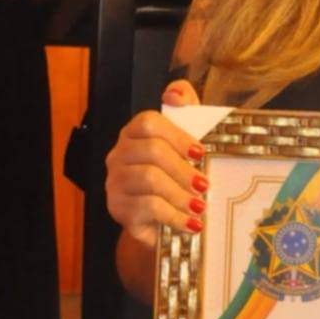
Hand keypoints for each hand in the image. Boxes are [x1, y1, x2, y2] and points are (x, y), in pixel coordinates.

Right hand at [105, 80, 205, 248]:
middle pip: (151, 151)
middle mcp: (118, 155)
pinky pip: (148, 207)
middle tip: (204, 185)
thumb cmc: (174, 179)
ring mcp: (115, 182)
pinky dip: (174, 216)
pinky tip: (190, 224)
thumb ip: (185, 110)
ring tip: (199, 206)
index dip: (177, 135)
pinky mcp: (117, 208)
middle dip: (183, 169)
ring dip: (180, 194)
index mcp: (134, 135)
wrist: (158, 224)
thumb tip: (174, 94)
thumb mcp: (185, 144)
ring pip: (149, 179)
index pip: (147, 122)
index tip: (200, 152)